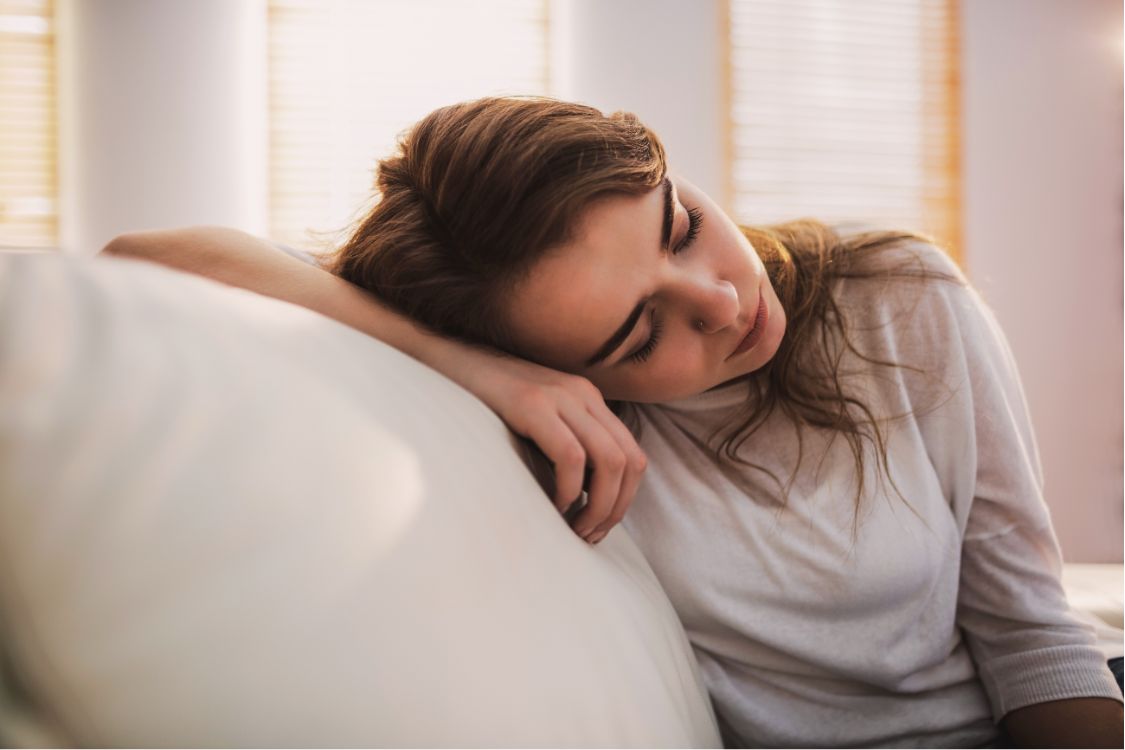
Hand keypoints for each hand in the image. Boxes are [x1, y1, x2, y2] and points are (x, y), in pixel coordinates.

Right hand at [447, 347, 646, 543]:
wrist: (444, 360)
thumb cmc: (484, 403)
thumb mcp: (536, 421)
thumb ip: (564, 445)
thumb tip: (585, 498)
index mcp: (588, 399)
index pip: (633, 456)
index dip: (624, 500)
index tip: (597, 527)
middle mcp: (582, 394)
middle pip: (629, 462)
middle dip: (615, 509)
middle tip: (587, 536)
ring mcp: (560, 396)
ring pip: (610, 461)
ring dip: (598, 506)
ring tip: (573, 528)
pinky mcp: (531, 404)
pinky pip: (571, 456)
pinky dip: (569, 490)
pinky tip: (553, 506)